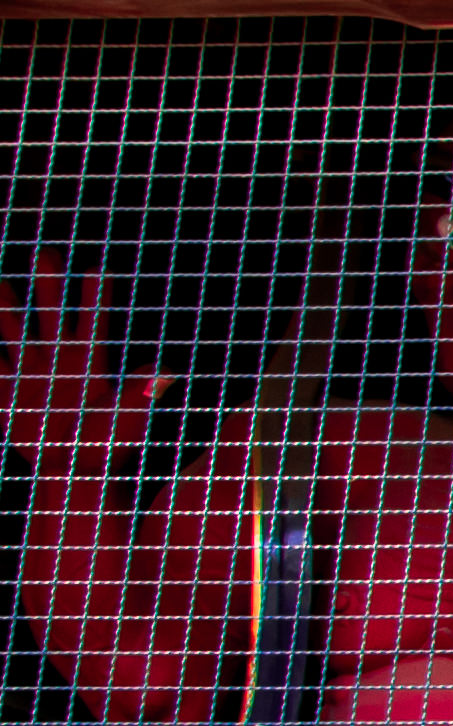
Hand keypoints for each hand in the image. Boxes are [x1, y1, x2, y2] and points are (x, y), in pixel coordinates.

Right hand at [0, 258, 162, 469]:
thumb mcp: (126, 416)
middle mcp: (59, 358)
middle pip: (50, 313)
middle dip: (47, 286)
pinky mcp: (5, 390)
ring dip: (4, 307)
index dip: (95, 297)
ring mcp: (30, 371)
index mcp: (90, 361)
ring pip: (13, 330)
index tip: (97, 270)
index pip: (93, 321)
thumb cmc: (107, 444)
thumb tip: (165, 371)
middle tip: (46, 254)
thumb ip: (140, 391)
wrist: (73, 470)